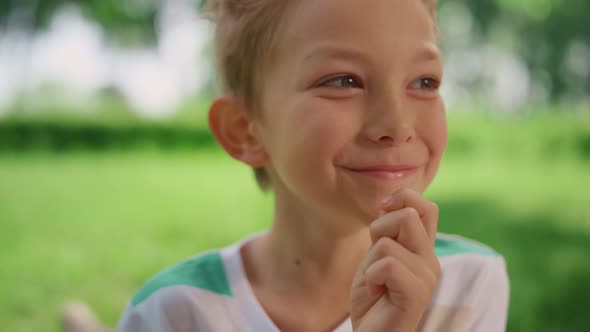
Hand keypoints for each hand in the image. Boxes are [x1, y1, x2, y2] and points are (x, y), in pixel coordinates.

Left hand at [350, 189, 440, 331]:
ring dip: (370, 262)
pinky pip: (386, 265)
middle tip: (376, 258)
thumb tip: (387, 202)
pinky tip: (376, 292)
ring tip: (376, 281)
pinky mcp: (417, 293)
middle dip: (380, 229)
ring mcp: (426, 277)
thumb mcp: (377, 257)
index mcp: (422, 249)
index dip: (402, 199)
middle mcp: (429, 260)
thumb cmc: (373, 298)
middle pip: (409, 215)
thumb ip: (387, 234)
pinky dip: (370, 278)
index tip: (382, 212)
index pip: (426, 207)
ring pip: (387, 243)